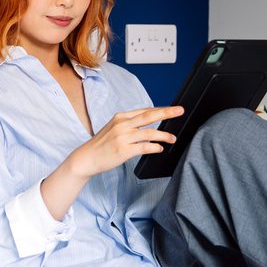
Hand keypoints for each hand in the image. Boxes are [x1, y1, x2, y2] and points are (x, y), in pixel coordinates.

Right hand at [66, 106, 183, 178]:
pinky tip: (160, 148)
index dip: (160, 109)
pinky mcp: (124, 150)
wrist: (87, 158)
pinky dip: (155, 147)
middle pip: (149, 116)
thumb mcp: (114, 129)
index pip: (144, 110)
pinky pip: (144, 147)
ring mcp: (123, 137)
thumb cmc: (102, 145)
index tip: (173, 109)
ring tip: (172, 138)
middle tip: (180, 111)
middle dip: (167, 112)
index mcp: (120, 117)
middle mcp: (122, 124)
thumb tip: (149, 126)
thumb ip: (130, 125)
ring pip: (149, 133)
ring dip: (164, 135)